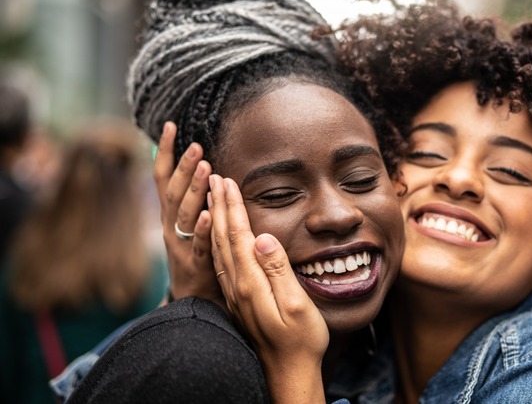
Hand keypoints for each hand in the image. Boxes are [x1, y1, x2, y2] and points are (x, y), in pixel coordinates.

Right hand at [154, 122, 221, 304]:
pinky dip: (203, 228)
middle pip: (174, 193)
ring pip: (185, 215)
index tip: (170, 125)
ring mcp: (181, 246)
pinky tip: (211, 214)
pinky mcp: (196, 264)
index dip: (164, 152)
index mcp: (170, 215)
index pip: (163, 178)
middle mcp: (170, 227)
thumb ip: (191, 198)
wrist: (192, 301)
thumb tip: (197, 164)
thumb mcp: (188, 224)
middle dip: (183, 167)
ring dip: (194, 190)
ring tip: (205, 167)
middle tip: (196, 145)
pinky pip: (199, 244)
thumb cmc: (195, 255)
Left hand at [209, 175, 327, 403]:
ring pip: (219, 248)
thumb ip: (278, 270)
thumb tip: (262, 237)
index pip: (238, 235)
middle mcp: (237, 286)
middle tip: (213, 176)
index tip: (227, 179)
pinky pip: (222, 262)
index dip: (232, 206)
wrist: (288, 374)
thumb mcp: (297, 305)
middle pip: (224, 237)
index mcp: (251, 283)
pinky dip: (217, 240)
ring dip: (215, 219)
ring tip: (211, 197)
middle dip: (219, 204)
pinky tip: (218, 234)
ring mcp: (235, 294)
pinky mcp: (238, 301)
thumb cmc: (301, 341)